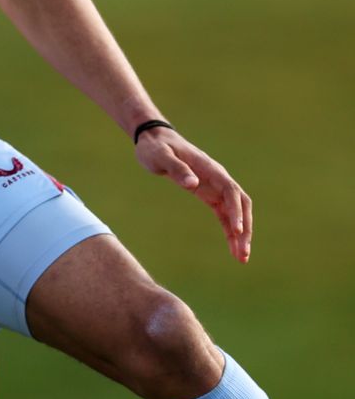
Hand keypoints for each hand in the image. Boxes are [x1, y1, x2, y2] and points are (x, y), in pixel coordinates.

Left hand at [134, 127, 252, 262]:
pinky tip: (232, 247)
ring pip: (235, 213)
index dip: (236, 211)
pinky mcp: (208, 194)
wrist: (154, 140)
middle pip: (241, 205)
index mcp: (210, 169)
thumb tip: (193, 184)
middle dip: (245, 228)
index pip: (230, 191)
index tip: (236, 230)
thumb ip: (176, 169)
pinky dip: (229, 231)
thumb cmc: (156, 148)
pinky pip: (224, 214)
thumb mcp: (161, 156)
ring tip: (241, 258)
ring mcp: (215, 187)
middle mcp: (218, 178)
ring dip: (240, 234)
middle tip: (243, 253)